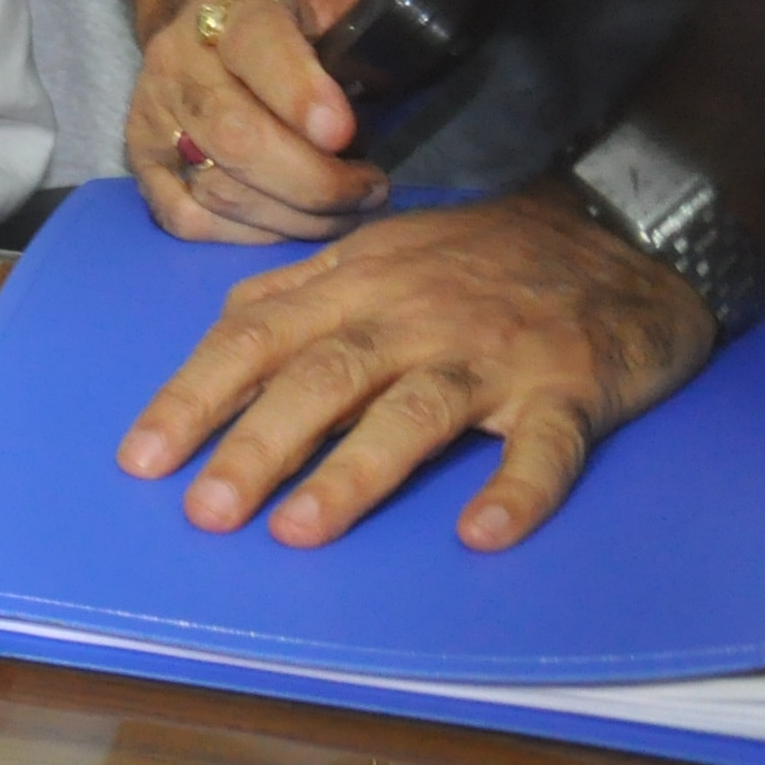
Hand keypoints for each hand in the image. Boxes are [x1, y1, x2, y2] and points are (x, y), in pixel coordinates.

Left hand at [118, 186, 719, 550]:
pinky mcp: (571, 387)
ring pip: (415, 410)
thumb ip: (297, 296)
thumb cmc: (479, 260)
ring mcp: (493, 353)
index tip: (140, 459)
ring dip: (355, 471)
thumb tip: (219, 342)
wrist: (623, 231)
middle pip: (322, 377)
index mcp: (355, 286)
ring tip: (297, 530)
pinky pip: (544, 444)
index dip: (195, 396)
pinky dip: (517, 489)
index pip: (255, 336)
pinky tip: (481, 534)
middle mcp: (413, 316)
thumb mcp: (376, 255)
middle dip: (256, 444)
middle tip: (204, 511)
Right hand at [127, 0, 413, 241]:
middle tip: (372, 189)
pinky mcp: (142, 157)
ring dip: (294, 217)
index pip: (255, 43)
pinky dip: (244, 237)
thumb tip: (430, 24)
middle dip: (313, 181)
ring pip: (216, 187)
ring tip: (346, 209)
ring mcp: (153, 109)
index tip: (345, 133)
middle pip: (233, 135)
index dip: (297, 92)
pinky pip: (185, 218)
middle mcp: (178, 54)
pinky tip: (289, 223)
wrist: (223, 10)